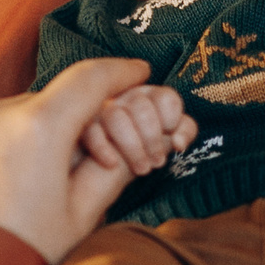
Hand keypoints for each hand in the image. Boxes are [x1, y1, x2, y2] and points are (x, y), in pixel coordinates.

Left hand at [0, 58, 152, 264]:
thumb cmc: (20, 256)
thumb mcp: (82, 216)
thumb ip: (110, 171)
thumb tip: (124, 147)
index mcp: (39, 127)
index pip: (90, 79)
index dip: (120, 71)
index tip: (137, 71)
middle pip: (49, 104)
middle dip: (69, 126)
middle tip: (82, 163)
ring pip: (10, 120)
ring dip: (28, 140)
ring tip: (31, 189)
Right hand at [81, 83, 198, 176]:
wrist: (101, 167)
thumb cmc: (141, 147)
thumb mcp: (166, 138)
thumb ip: (183, 132)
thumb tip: (178, 143)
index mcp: (149, 95)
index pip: (166, 97)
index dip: (172, 119)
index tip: (172, 139)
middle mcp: (125, 96)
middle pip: (141, 107)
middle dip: (152, 139)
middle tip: (156, 163)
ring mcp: (101, 108)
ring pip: (116, 118)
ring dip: (132, 147)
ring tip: (141, 169)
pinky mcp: (81, 125)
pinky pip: (91, 131)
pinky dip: (103, 149)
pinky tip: (113, 164)